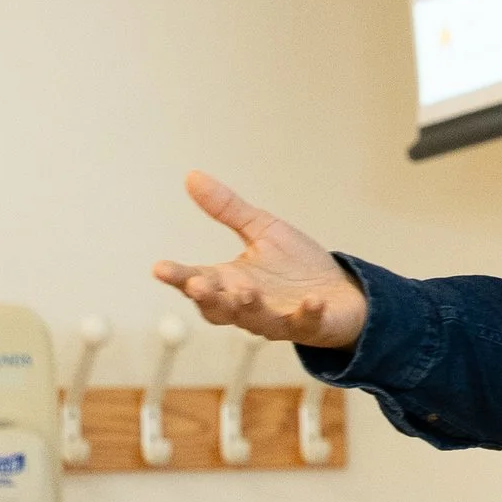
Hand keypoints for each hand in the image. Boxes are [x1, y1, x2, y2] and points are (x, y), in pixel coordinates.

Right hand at [154, 171, 367, 349]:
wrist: (341, 292)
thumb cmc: (296, 266)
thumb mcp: (261, 229)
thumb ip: (227, 208)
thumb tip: (192, 176)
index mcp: (230, 282)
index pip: (196, 280)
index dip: (178, 277)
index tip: (159, 268)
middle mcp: (247, 305)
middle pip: (218, 308)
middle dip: (207, 298)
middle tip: (196, 285)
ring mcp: (277, 318)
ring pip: (255, 320)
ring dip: (248, 307)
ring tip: (245, 291)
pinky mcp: (309, 324)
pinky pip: (306, 323)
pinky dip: (308, 313)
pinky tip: (312, 301)